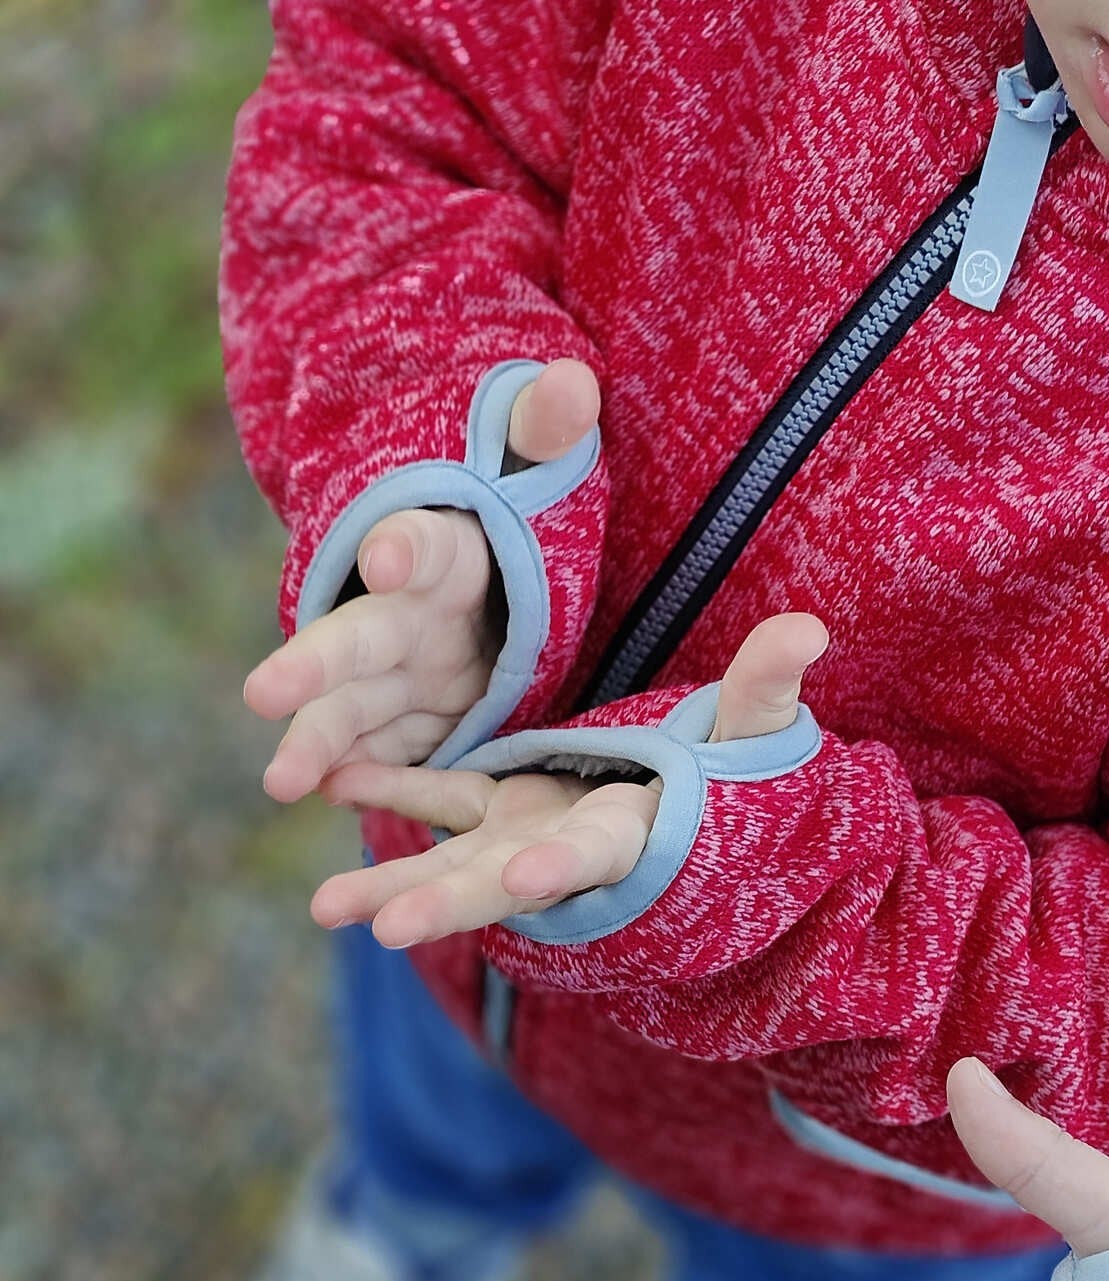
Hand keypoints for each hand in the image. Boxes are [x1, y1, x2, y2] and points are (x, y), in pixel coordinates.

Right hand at [246, 359, 601, 802]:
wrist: (486, 565)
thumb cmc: (508, 510)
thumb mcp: (535, 472)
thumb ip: (545, 433)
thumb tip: (570, 382)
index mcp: (443, 551)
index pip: (421, 546)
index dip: (404, 549)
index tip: (387, 557)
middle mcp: (403, 613)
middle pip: (355, 639)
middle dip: (311, 667)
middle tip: (261, 692)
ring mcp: (401, 671)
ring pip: (350, 708)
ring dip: (315, 742)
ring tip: (281, 782)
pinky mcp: (414, 718)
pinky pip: (379, 750)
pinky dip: (351, 772)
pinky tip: (320, 795)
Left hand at [309, 610, 828, 947]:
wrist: (696, 819)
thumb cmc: (732, 784)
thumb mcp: (751, 736)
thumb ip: (765, 689)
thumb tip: (809, 628)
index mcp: (632, 836)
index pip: (595, 854)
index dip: (564, 866)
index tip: (526, 880)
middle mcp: (567, 852)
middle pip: (504, 882)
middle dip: (446, 904)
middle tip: (386, 929)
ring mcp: (526, 837)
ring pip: (450, 865)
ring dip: (388, 886)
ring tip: (324, 907)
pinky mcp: (499, 813)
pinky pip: (437, 807)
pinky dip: (392, 795)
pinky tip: (339, 782)